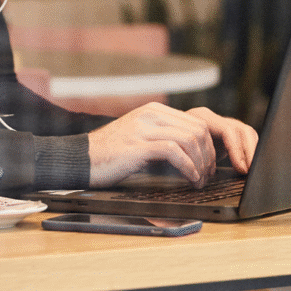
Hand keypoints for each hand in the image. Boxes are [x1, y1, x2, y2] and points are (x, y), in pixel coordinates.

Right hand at [87, 102, 257, 188]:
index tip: (208, 166)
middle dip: (208, 156)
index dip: (208, 147)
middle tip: (207, 176)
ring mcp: (143, 128)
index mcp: (153, 111)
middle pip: (197, 130)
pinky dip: (188, 167)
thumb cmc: (110, 154)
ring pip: (189, 139)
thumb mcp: (139, 137)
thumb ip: (162, 136)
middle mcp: (150, 115)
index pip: (195, 123)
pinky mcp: (137, 145)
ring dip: (200, 164)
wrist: (81, 159)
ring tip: (199, 180)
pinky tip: (189, 179)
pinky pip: (174, 152)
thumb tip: (192, 152)